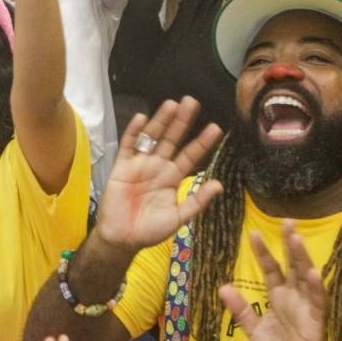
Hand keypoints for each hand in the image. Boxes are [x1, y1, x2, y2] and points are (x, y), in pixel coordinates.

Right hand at [94, 97, 223, 252]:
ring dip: (161, 121)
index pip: (190, 155)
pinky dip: (134, 132)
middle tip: (192, 102)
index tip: (215, 127)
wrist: (122, 239)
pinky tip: (141, 118)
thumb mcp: (178, 218)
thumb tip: (219, 184)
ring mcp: (139, 164)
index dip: (201, 142)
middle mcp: (158, 166)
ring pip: (152, 137)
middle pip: (172, 139)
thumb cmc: (150, 230)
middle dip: (182, 121)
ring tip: (172, 104)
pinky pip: (128, 146)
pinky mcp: (121, 166)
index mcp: (173, 177)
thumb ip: (197, 201)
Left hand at [218, 223, 327, 340]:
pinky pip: (317, 302)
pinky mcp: (317, 322)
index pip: (271, 269)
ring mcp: (307, 308)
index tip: (253, 233)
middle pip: (292, 266)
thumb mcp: (253, 329)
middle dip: (290, 245)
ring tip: (297, 238)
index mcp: (279, 298)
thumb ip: (240, 310)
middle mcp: (294, 298)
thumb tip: (222, 286)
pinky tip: (313, 273)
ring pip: (305, 278)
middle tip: (287, 222)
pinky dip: (315, 288)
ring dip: (302, 259)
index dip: (263, 252)